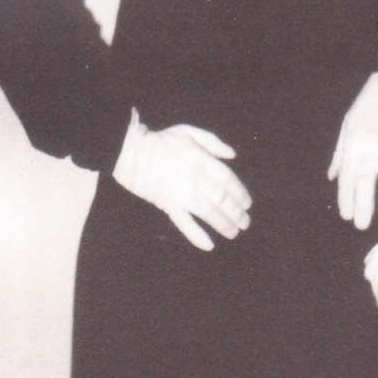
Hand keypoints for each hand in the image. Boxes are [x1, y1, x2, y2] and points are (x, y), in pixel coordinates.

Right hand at [113, 110, 252, 250]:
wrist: (130, 151)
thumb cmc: (161, 140)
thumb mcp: (189, 132)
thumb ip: (213, 142)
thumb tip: (232, 154)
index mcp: (202, 161)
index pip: (229, 181)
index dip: (241, 194)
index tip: (247, 204)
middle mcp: (196, 179)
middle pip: (223, 199)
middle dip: (236, 213)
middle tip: (245, 222)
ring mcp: (182, 193)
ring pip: (209, 213)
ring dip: (224, 224)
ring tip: (234, 232)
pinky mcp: (167, 205)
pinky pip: (184, 223)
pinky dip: (196, 235)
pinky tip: (209, 245)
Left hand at [329, 70, 377, 229]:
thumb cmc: (365, 107)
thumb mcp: (346, 128)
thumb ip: (340, 155)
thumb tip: (333, 178)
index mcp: (353, 146)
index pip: (348, 179)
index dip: (346, 198)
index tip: (347, 215)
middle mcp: (370, 150)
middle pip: (367, 183)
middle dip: (365, 206)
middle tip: (362, 226)